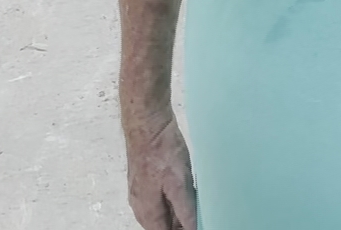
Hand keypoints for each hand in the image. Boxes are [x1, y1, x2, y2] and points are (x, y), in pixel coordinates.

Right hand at [125, 113, 196, 229]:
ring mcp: (140, 192)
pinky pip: (158, 200)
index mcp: (147, 212)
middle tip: (200, 217)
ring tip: (195, 205)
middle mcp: (140, 205)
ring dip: (177, 214)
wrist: (146, 121)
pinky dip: (172, 202)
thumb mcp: (179, 184)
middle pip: (161, 226)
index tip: (199, 225)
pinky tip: (185, 192)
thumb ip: (186, 211)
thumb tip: (193, 229)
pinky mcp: (144, 179)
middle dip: (180, 224)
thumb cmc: (161, 150)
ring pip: (160, 213)